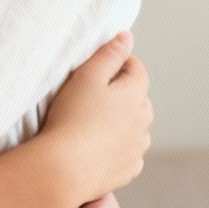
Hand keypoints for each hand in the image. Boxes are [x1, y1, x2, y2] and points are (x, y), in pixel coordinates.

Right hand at [40, 32, 150, 202]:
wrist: (64, 168)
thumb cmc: (72, 117)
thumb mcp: (86, 76)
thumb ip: (108, 54)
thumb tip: (127, 37)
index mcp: (136, 95)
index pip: (137, 69)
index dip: (121, 61)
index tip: (103, 62)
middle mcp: (143, 121)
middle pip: (139, 98)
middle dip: (123, 91)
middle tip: (94, 91)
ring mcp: (137, 148)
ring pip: (137, 126)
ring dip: (124, 120)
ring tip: (96, 120)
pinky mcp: (128, 170)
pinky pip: (130, 152)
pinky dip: (121, 146)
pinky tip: (101, 145)